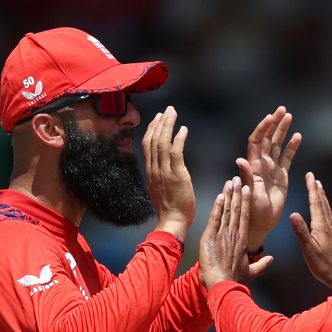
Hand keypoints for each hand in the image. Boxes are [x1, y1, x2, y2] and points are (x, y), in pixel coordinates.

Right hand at [142, 107, 193, 239]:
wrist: (173, 221)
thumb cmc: (170, 208)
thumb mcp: (159, 188)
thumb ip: (159, 175)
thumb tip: (160, 166)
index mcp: (150, 171)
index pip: (147, 145)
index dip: (152, 129)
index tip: (157, 118)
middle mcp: (155, 169)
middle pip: (153, 139)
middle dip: (160, 122)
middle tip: (168, 110)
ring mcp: (164, 171)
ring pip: (162, 142)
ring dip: (168, 125)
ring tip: (173, 113)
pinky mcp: (177, 175)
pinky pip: (176, 152)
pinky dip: (179, 139)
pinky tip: (183, 130)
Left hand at [199, 177, 273, 289]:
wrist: (222, 286)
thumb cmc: (236, 281)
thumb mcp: (251, 273)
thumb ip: (262, 265)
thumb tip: (271, 259)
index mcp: (243, 241)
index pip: (245, 217)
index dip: (246, 202)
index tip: (247, 189)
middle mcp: (234, 235)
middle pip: (237, 209)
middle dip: (237, 193)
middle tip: (238, 178)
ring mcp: (222, 235)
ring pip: (226, 211)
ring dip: (228, 195)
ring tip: (230, 181)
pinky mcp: (210, 238)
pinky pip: (214, 219)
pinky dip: (217, 207)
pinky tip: (219, 195)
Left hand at [239, 107, 301, 252]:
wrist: (260, 222)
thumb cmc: (251, 210)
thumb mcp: (248, 193)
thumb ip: (246, 176)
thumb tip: (239, 160)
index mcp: (253, 165)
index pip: (256, 141)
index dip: (262, 129)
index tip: (270, 118)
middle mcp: (262, 163)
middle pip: (267, 138)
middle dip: (274, 123)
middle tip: (282, 110)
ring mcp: (272, 168)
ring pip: (277, 144)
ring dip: (283, 130)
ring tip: (289, 116)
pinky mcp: (282, 175)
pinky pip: (287, 157)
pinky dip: (292, 146)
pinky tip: (298, 136)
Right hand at [291, 172, 331, 290]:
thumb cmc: (323, 265)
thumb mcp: (308, 249)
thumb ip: (301, 231)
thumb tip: (293, 214)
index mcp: (321, 226)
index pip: (315, 202)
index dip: (311, 188)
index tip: (309, 176)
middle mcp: (328, 226)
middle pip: (322, 203)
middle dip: (317, 189)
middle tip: (313, 177)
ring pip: (327, 209)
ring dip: (322, 197)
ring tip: (319, 189)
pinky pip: (330, 217)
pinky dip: (326, 209)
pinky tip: (326, 212)